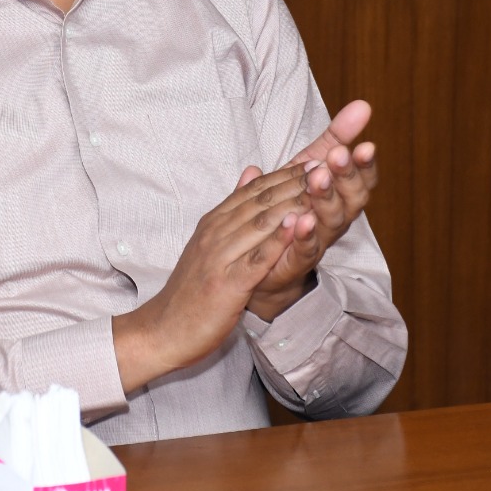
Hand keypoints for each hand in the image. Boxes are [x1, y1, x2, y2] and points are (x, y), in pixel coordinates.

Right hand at [112, 165, 312, 392]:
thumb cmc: (192, 289)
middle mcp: (215, 233)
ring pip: (260, 223)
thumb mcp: (210, 242)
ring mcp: (220, 257)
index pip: (254, 190)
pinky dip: (277, 241)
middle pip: (260, 201)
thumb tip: (252, 171)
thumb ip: (232, 207)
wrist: (164, 329)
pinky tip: (297, 226)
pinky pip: (256, 259)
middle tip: (325, 165)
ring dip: (292, 203)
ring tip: (319, 187)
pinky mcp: (226, 284)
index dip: (285, 174)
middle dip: (294, 182)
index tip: (313, 160)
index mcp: (214, 222)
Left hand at [242, 100, 378, 319]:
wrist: (264, 262)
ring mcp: (318, 242)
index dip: (364, 164)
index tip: (365, 144)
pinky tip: (301, 218)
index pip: (361, 179)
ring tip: (319, 178)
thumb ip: (334, 138)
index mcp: (340, 195)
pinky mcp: (295, 262)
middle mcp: (335, 219)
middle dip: (346, 176)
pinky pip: (304, 250)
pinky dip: (304, 235)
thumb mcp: (311, 164)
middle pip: (352, 199)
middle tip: (339, 155)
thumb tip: (363, 105)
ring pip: (331, 222)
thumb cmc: (291, 207)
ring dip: (326, 199)